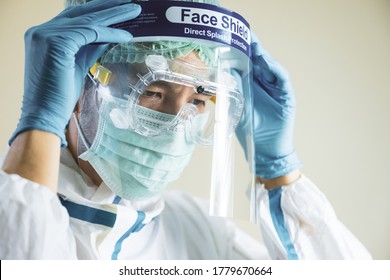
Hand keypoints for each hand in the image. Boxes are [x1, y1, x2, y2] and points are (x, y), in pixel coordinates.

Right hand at [9, 0, 140, 146]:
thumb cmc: (59, 96)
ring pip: (88, 21)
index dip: (98, 12)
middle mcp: (41, 30)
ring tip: (135, 12)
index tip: (118, 9)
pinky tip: (127, 35)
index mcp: (43, 35)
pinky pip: (90, 33)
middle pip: (81, 12)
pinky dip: (110, 33)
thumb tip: (107, 36)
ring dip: (114, 16)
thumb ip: (89, 48)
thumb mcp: (77, 64)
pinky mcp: (56, 42)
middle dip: (108, 7)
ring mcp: (45, 34)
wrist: (45, 114)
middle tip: (131, 4)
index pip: (74, 17)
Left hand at [238, 32, 301, 178]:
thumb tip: (222, 72)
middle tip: (244, 34)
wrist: (264, 150)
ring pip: (270, 67)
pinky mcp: (286, 97)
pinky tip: (266, 62)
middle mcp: (264, 85)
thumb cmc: (250, 132)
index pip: (247, 66)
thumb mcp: (236, 109)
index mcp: (251, 87)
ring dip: (263, 56)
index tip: (232, 39)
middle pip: (259, 63)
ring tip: (254, 44)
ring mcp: (276, 90)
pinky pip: (282, 79)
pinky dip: (275, 69)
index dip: (241, 52)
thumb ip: (231, 92)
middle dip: (252, 48)